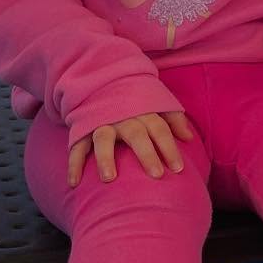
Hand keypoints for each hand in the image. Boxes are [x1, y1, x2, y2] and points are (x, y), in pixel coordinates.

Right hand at [68, 109, 193, 186]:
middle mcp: (123, 117)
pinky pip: (76, 147)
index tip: (178, 169)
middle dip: (146, 154)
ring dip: (105, 158)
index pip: (160, 129)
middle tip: (156, 175)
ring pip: (102, 139)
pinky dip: (74, 164)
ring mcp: (101, 123)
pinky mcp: (82, 129)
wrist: (100, 80)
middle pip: (136, 134)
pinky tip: (74, 183)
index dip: (169, 147)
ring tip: (109, 179)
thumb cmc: (135, 100)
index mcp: (143, 111)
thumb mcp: (156, 103)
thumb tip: (189, 138)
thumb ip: (173, 119)